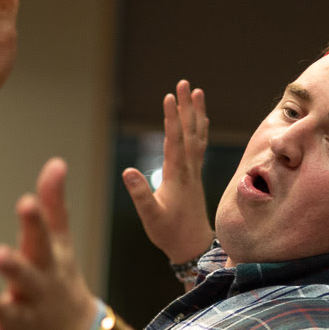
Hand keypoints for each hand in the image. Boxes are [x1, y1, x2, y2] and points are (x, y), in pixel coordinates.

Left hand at [0, 158, 98, 329]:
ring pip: (10, 314)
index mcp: (47, 262)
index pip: (42, 238)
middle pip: (28, 276)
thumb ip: (53, 205)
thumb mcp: (59, 243)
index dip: (35, 221)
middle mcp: (38, 291)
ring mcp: (24, 318)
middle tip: (0, 254)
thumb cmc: (58, 278)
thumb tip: (56, 161)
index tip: (26, 202)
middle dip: (16, 266)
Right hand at [122, 81, 212, 261]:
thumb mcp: (150, 216)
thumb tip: (127, 171)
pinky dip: (200, 130)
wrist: (193, 246)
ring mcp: (193, 171)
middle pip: (189, 132)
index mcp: (177, 175)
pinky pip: (199, 147)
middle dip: (186, 107)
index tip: (170, 97)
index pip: (175, 140)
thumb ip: (140, 194)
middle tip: (185, 83)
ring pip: (197, 136)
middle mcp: (188, 169)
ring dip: (196, 113)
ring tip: (197, 92)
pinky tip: (201, 121)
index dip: (172, 118)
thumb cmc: (169, 232)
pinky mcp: (194, 176)